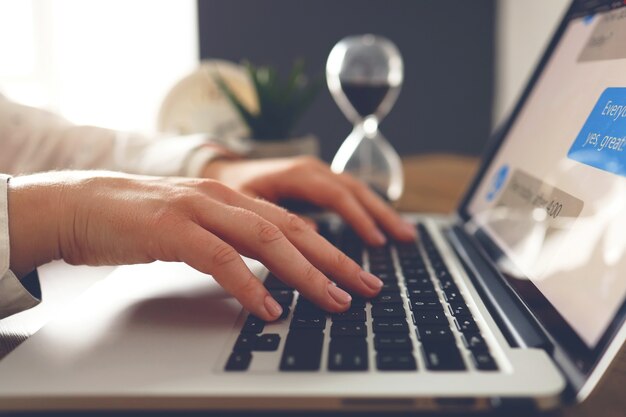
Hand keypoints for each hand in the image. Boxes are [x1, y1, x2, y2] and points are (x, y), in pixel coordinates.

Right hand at [8, 171, 385, 320]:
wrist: (81, 204)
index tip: (358, 276)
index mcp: (233, 199)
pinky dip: (249, 284)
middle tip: (365, 288)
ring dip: (305, 274)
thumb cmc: (140, 220)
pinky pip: (221, 259)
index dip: (331, 250)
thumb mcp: (198, 228)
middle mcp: (224, 199)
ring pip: (267, 241)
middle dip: (335, 261)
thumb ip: (232, 243)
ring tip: (332, 300)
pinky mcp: (173, 229)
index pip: (295, 225)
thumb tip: (268, 275)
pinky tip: (269, 307)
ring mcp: (200, 210)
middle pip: (293, 231)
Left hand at [203, 156, 415, 244]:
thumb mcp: (245, 205)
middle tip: (405, 240)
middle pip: (356, 190)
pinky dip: (369, 210)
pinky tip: (382, 227)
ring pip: (358, 191)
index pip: (336, 194)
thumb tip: (314, 234)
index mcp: (296, 173)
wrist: (221, 171)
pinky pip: (351, 194)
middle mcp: (313, 170)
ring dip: (382, 212)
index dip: (357, 218)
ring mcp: (318, 174)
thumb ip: (274, 219)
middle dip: (381, 216)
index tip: (375, 241)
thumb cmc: (230, 189)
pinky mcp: (319, 184)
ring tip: (406, 235)